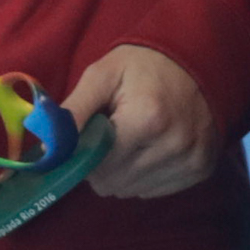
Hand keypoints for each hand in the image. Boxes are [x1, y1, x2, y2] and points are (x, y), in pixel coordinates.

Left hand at [60, 43, 219, 198]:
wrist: (197, 58)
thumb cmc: (143, 65)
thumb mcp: (102, 75)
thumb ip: (73, 111)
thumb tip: (47, 152)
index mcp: (146, 120)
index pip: (97, 167)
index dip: (86, 154)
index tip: (90, 136)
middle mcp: (173, 146)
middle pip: (113, 183)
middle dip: (102, 166)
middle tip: (112, 135)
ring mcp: (191, 160)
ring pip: (131, 191)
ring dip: (123, 172)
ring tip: (134, 141)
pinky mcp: (202, 170)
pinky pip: (154, 191)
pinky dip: (145, 176)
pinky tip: (151, 149)